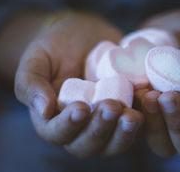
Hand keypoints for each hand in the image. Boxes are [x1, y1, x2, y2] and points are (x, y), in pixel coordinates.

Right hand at [14, 11, 143, 156]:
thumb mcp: (36, 59)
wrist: (85, 33)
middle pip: (88, 145)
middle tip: (111, 106)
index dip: (68, 126)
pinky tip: (149, 104)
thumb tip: (43, 110)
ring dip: (123, 133)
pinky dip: (144, 120)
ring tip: (132, 115)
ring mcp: (105, 122)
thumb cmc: (55, 46)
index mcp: (53, 119)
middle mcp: (80, 127)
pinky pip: (136, 125)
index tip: (80, 107)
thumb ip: (30, 84)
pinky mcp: (126, 111)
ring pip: (114, 142)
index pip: (57, 134)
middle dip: (100, 129)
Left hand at [136, 9, 179, 157]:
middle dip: (179, 124)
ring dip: (155, 126)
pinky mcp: (143, 112)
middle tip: (168, 97)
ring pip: (162, 143)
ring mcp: (166, 119)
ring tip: (148, 97)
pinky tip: (131, 94)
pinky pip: (136, 126)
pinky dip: (133, 115)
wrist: (177, 29)